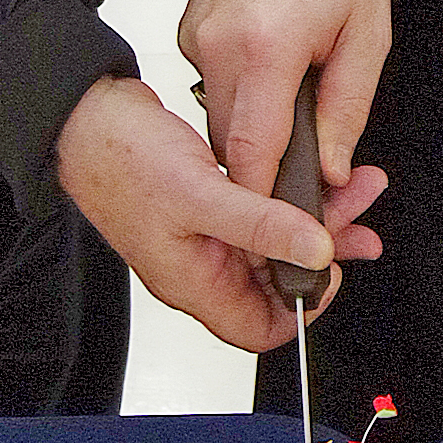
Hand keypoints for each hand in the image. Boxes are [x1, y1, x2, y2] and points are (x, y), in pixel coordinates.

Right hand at [55, 76, 386, 354]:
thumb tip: (316, 252)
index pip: (261, 328)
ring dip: (318, 220)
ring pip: (275, 243)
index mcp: (194, 282)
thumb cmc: (121, 159)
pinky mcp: (208, 204)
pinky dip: (293, 198)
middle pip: (278, 280)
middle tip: (358, 224)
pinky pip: (262, 213)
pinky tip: (316, 178)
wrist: (84, 115)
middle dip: (325, 253)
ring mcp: (204, 236)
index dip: (303, 307)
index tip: (331, 269)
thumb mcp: (201, 195)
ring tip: (354, 191)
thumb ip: (260, 226)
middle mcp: (201, 266)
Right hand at [177, 0, 391, 206]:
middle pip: (232, 144)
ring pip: (221, 118)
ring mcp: (196, 39)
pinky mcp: (190, 33)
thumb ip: (347, 110)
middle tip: (313, 181)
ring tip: (301, 112)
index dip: (267, 202)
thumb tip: (330, 168)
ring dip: (257, 131)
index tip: (286, 233)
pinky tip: (275, 72)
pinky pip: (216, 86)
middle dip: (268, 172)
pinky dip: (245, 96)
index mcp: (265, 46)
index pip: (253, 150)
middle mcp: (219, 46)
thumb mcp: (366, 33)